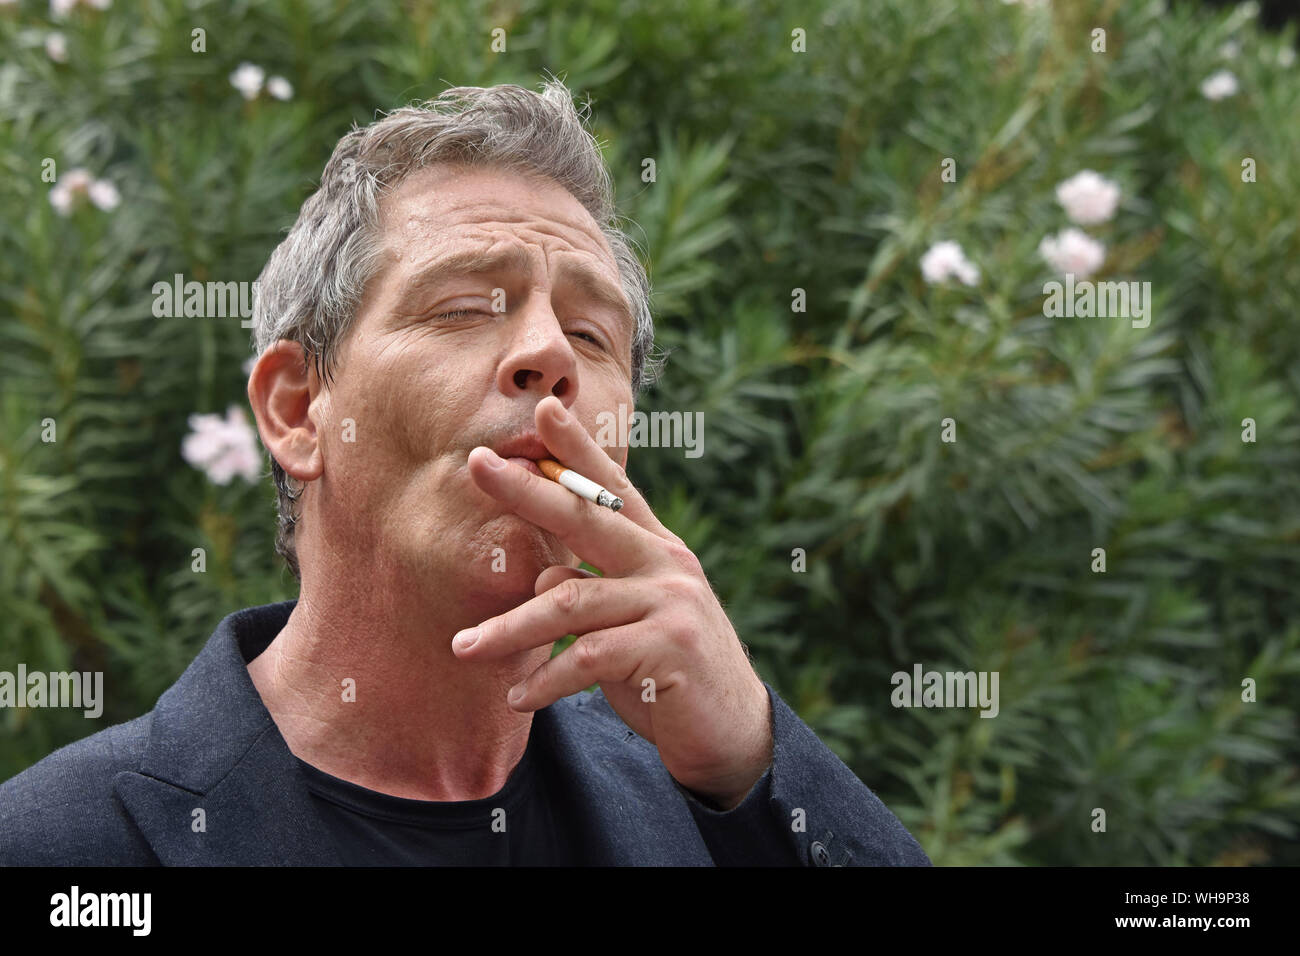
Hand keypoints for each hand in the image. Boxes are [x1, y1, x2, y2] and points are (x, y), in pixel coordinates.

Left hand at [454, 395, 772, 808]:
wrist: (730, 732)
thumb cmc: (668, 671)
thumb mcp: (628, 621)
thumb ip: (590, 590)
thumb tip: (540, 574)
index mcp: (657, 549)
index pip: (613, 489)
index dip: (578, 447)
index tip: (544, 407)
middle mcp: (667, 564)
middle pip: (588, 516)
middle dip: (528, 489)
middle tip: (477, 464)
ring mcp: (671, 602)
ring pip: (570, 600)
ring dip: (510, 628)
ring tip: (464, 648)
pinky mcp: (668, 648)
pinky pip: (587, 657)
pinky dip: (545, 679)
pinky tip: (518, 697)